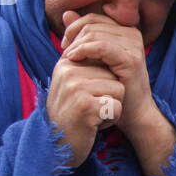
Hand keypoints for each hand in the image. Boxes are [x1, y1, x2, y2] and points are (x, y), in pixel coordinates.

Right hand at [45, 48, 125, 168]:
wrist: (55, 146)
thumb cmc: (71, 115)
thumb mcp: (73, 84)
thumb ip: (85, 61)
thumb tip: (91, 29)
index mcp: (66, 63)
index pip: (105, 60)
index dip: (105, 82)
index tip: (88, 96)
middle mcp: (68, 71)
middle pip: (114, 74)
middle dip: (109, 95)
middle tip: (90, 108)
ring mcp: (75, 88)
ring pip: (119, 90)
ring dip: (110, 108)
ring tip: (91, 115)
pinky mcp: (85, 106)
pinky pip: (117, 107)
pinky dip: (110, 120)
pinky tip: (93, 125)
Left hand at [56, 11, 175, 175]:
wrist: (133, 113)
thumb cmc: (114, 88)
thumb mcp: (95, 58)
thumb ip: (82, 36)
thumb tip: (66, 13)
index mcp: (125, 31)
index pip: (93, 18)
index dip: (74, 27)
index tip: (65, 46)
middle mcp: (132, 34)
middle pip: (92, 23)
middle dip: (73, 36)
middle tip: (64, 54)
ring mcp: (134, 45)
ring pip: (94, 32)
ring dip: (76, 45)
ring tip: (68, 59)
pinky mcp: (130, 59)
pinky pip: (100, 46)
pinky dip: (83, 50)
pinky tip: (73, 59)